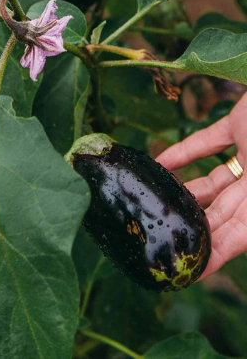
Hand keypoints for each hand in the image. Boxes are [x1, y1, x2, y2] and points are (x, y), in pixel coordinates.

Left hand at [156, 97, 246, 278]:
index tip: (189, 271)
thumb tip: (234, 234)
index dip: (217, 255)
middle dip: (196, 225)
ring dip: (188, 191)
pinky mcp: (243, 122)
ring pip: (216, 179)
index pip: (241, 236)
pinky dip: (185, 151)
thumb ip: (246, 213)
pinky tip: (159, 162)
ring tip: (156, 202)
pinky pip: (210, 142)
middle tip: (160, 236)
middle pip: (224, 211)